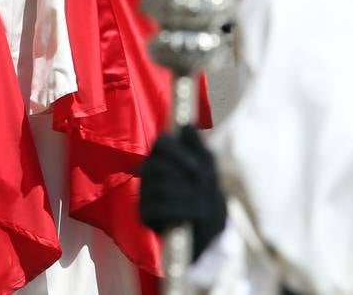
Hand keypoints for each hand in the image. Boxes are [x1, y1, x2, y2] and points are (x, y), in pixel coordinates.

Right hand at [139, 125, 226, 259]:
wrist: (208, 228)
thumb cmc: (207, 193)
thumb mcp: (208, 167)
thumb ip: (198, 145)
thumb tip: (186, 125)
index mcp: (163, 155)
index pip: (162, 143)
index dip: (179, 154)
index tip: (199, 169)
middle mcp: (149, 170)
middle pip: (157, 165)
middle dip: (183, 178)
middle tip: (204, 187)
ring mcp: (144, 192)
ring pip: (159, 187)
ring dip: (186, 197)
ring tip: (203, 206)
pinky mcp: (143, 213)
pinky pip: (156, 208)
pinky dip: (178, 212)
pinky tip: (191, 218)